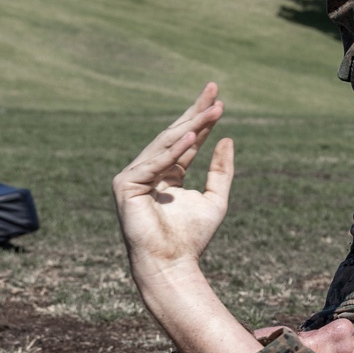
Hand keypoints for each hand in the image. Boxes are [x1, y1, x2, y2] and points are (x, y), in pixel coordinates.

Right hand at [112, 85, 258, 352]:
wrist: (173, 264)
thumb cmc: (193, 237)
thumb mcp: (216, 198)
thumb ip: (222, 170)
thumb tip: (228, 138)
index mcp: (169, 173)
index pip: (187, 139)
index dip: (203, 119)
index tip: (219, 99)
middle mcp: (150, 170)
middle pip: (175, 134)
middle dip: (195, 112)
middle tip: (213, 89)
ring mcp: (135, 176)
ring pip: (165, 144)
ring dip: (190, 127)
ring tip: (212, 111)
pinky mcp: (125, 185)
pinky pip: (153, 162)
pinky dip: (172, 150)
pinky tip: (192, 136)